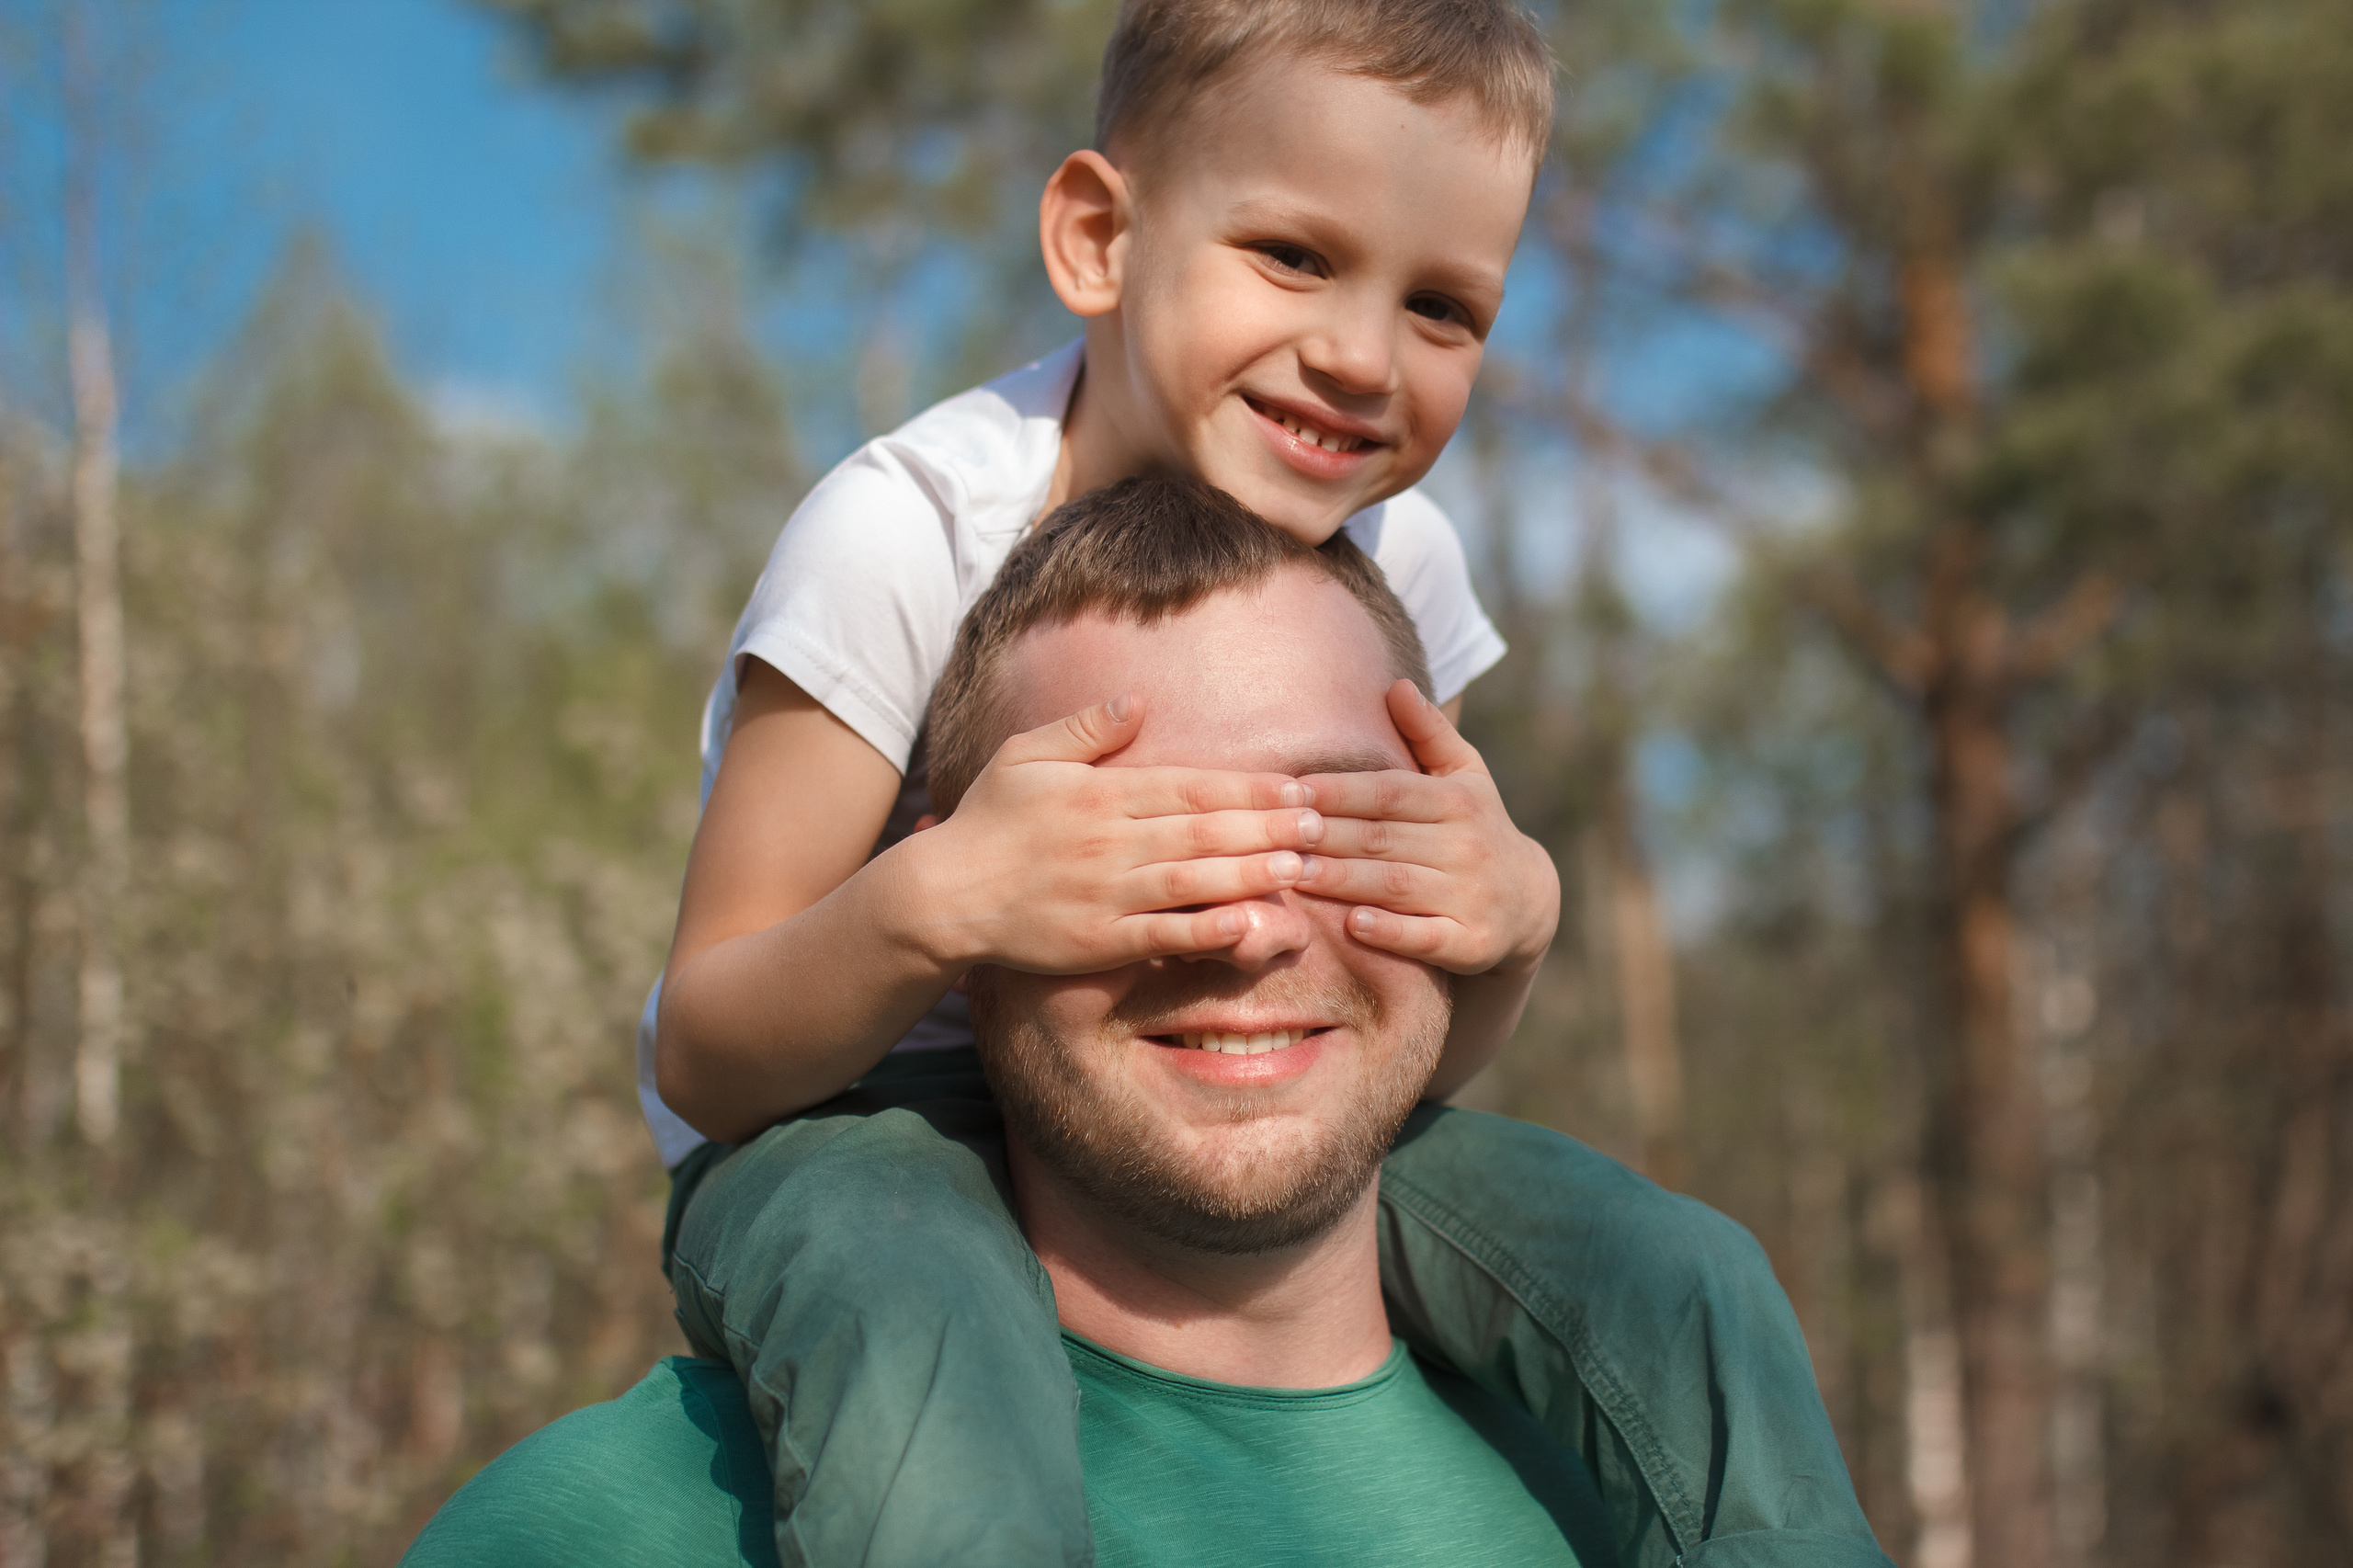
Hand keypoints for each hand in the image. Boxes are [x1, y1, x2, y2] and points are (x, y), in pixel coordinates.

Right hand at [911, 694, 1320, 974]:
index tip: (1295, 785)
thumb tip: (1138, 700)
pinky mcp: (1100, 942)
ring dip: (1252, 873)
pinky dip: (1207, 930)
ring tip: (1301, 866)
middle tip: (1319, 822)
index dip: (1247, 787)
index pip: (1189, 786)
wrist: (944, 894)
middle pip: (1203, 831)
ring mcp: (1106, 895)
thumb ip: (1085, 728)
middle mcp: (1109, 841)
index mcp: (1100, 794)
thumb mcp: (1026, 755)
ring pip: (1193, 882)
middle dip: (1267, 826)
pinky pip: (1163, 935)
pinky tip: (1249, 924)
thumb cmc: (988, 820)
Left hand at [1295, 681, 1558, 975]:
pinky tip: (1353, 924)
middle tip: (1274, 833)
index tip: (1292, 790)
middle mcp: (1467, 846)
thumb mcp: (1465, 776)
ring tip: (1291, 873)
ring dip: (1341, 879)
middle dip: (1326, 835)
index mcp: (1457, 802)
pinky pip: (1426, 936)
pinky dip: (1391, 931)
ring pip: (1396, 885)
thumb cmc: (1476, 828)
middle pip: (1383, 838)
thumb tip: (1396, 684)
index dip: (1340, 790)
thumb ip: (1428, 733)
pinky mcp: (1472, 942)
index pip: (1389, 792)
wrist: (1529, 902)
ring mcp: (1471, 896)